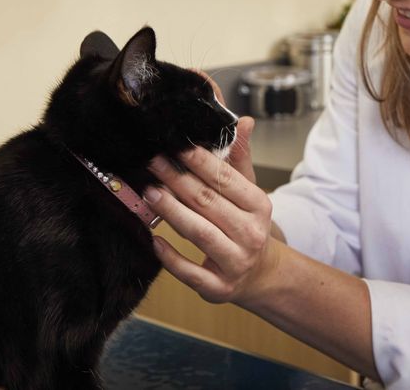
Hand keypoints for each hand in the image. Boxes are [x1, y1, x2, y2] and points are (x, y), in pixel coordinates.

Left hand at [145, 115, 279, 305]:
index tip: (175, 145)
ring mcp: (235, 262)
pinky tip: (153, 239)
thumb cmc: (247, 225)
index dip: (199, 161)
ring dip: (171, 212)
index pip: (226, 179)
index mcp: (259, 206)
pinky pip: (189, 272)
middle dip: (177, 180)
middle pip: (208, 203)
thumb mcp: (248, 192)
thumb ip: (240, 158)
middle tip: (152, 163)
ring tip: (149, 192)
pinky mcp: (218, 287)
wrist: (260, 273)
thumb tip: (243, 121)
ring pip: (199, 233)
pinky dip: (170, 256)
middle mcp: (250, 234)